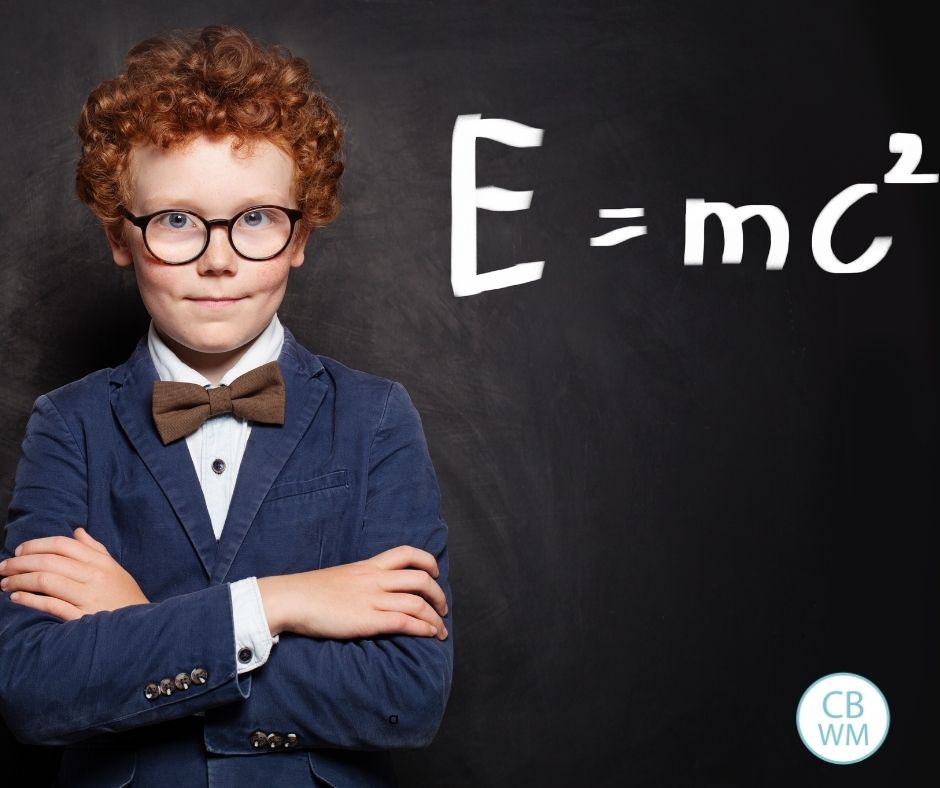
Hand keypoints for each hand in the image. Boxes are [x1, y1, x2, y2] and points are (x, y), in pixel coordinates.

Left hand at [0, 527, 149, 619]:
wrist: (139, 627)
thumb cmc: (124, 596)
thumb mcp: (115, 569)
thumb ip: (95, 549)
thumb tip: (77, 531)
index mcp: (101, 562)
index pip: (63, 545)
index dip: (36, 545)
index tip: (19, 551)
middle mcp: (94, 576)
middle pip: (49, 561)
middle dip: (20, 562)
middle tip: (3, 567)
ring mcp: (87, 597)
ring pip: (45, 580)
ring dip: (19, 580)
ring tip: (5, 583)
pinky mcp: (80, 618)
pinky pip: (49, 605)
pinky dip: (29, 599)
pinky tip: (17, 597)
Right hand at [258, 545, 448, 640]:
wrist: (290, 598)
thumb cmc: (309, 592)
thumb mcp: (340, 577)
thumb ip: (359, 581)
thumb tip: (369, 593)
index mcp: (368, 566)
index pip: (406, 553)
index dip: (427, 561)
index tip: (434, 573)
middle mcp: (375, 579)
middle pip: (420, 578)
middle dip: (438, 594)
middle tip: (443, 608)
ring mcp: (373, 599)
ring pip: (418, 602)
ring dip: (435, 617)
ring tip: (440, 629)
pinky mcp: (368, 620)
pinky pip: (405, 621)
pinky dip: (423, 628)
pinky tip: (429, 635)